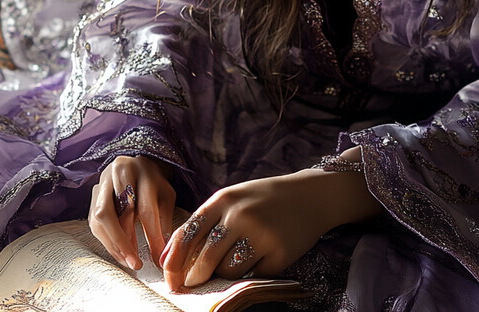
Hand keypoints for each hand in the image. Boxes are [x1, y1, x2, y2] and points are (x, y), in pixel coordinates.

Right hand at [89, 155, 175, 270]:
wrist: (138, 166)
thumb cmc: (154, 184)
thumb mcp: (165, 197)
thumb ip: (164, 221)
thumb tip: (163, 254)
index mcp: (144, 170)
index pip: (146, 208)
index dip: (151, 236)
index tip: (156, 257)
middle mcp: (120, 171)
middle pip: (118, 211)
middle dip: (125, 242)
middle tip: (135, 263)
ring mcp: (103, 181)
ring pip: (101, 217)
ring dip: (113, 244)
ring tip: (127, 260)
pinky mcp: (93, 193)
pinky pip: (94, 221)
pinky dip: (106, 240)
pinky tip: (118, 251)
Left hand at [161, 165, 381, 290]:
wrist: (309, 196)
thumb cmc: (263, 199)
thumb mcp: (233, 200)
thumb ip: (205, 223)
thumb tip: (171, 257)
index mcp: (224, 199)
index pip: (188, 233)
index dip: (174, 260)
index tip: (169, 278)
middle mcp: (240, 215)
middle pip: (205, 260)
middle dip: (196, 278)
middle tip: (193, 283)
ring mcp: (261, 235)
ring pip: (228, 271)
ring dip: (227, 272)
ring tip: (240, 255)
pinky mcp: (279, 254)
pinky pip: (253, 275)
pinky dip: (253, 271)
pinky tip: (263, 254)